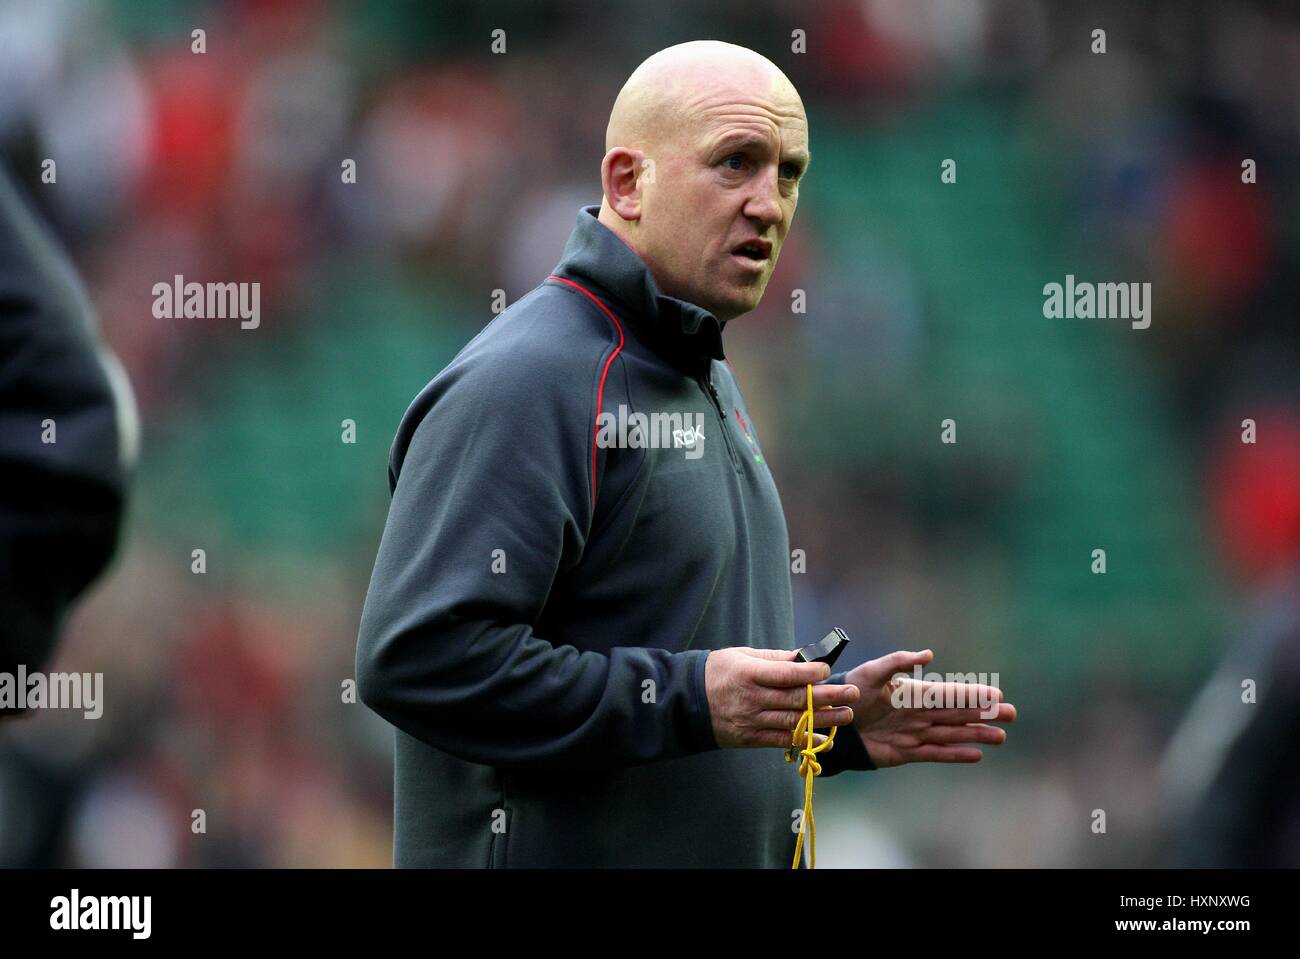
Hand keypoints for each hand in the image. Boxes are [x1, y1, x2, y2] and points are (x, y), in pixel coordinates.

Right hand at [705, 647, 860, 748]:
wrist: (687, 702)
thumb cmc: (717, 672)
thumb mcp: (741, 656)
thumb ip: (774, 658)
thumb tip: (804, 656)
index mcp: (747, 674)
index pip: (783, 674)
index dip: (808, 673)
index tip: (827, 670)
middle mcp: (751, 699)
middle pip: (794, 699)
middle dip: (826, 696)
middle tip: (851, 693)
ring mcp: (751, 721)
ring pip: (793, 721)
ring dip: (823, 719)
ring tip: (847, 715)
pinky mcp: (751, 739)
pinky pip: (782, 740)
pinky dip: (805, 740)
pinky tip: (826, 738)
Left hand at [842, 649, 1015, 767]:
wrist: (831, 722)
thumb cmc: (849, 692)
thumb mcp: (870, 672)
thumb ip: (897, 662)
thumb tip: (928, 654)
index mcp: (913, 692)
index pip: (948, 694)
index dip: (971, 695)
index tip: (995, 694)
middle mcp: (918, 713)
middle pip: (957, 714)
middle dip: (983, 714)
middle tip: (1011, 714)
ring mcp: (914, 733)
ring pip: (951, 734)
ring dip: (975, 735)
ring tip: (1000, 736)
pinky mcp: (906, 752)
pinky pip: (935, 754)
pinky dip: (954, 755)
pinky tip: (975, 754)